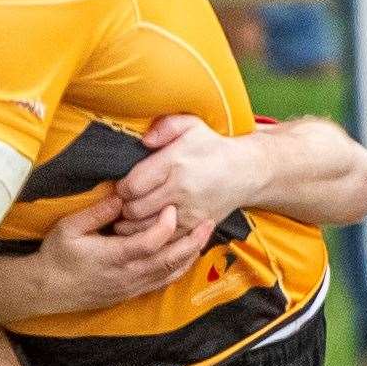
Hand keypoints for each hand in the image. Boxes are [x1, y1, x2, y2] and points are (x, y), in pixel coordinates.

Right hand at [34, 194, 214, 313]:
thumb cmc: (56, 256)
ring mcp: (131, 286)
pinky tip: (185, 259)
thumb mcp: (69, 227)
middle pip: (169, 260)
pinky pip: (161, 283)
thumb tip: (120, 197)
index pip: (150, 242)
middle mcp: (127, 274)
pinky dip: (177, 270)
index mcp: (113, 256)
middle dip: (192, 241)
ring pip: (170, 273)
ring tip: (203, 238)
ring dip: (189, 256)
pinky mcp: (130, 293)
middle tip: (209, 222)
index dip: (166, 226)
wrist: (46, 289)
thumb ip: (96, 212)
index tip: (172, 208)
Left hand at [112, 114, 261, 236]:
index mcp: (175, 164)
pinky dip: (151, 237)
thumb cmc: (211, 146)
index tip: (122, 186)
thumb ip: (164, 126)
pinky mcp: (196, 227)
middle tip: (123, 202)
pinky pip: (165, 240)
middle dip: (123, 207)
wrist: (246, 171)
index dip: (120, 188)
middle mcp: (181, 190)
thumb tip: (144, 140)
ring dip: (133, 225)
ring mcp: (189, 212)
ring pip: (147, 228)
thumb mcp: (190, 125)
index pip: (133, 185)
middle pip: (135, 209)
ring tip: (129, 216)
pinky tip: (147, 227)